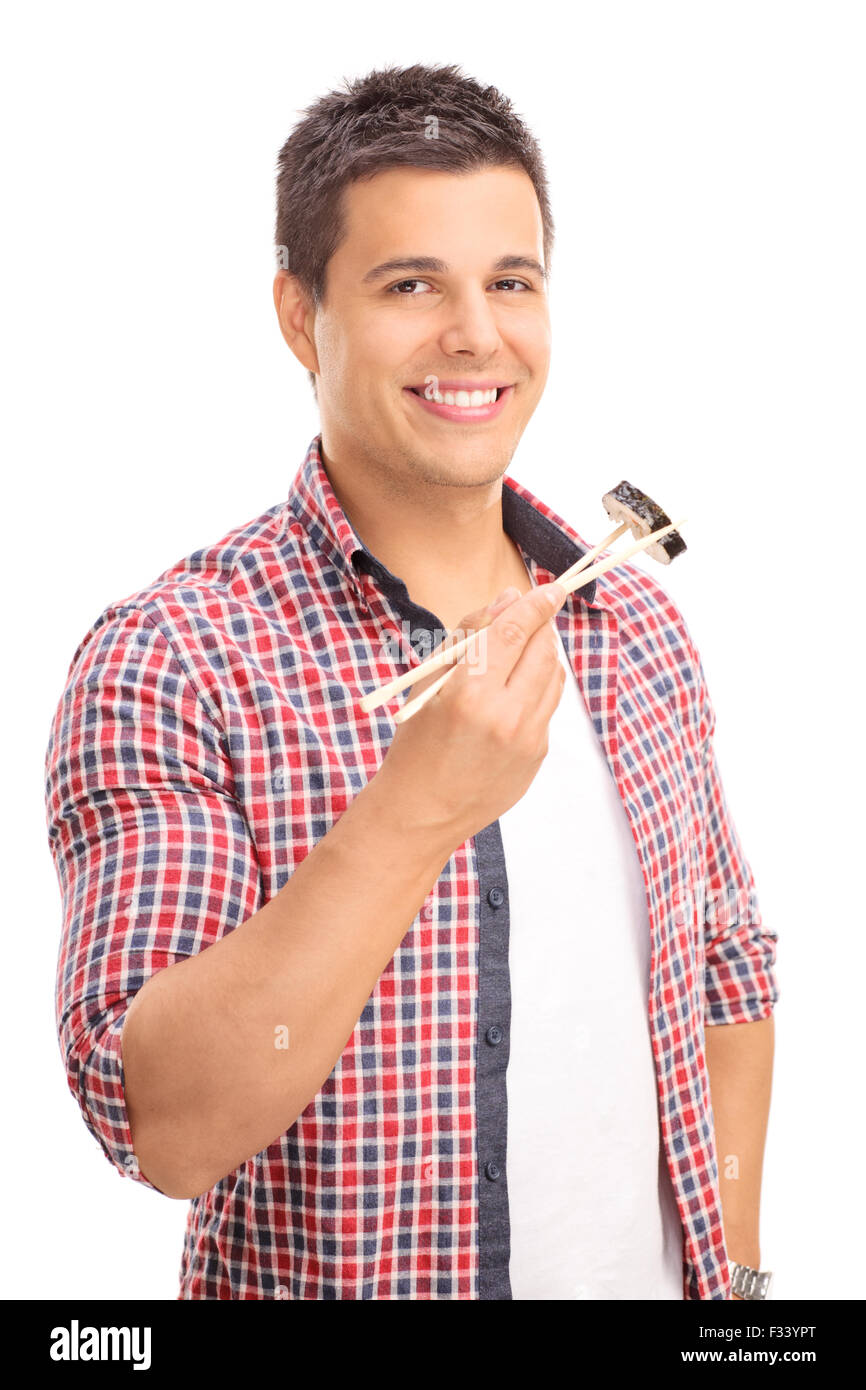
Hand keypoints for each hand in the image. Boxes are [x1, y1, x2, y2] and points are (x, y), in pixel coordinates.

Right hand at [375, 582, 568, 851]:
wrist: (421, 811)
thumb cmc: (415, 742)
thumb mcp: (428, 681)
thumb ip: (469, 635)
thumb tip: (508, 599)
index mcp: (470, 694)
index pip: (515, 632)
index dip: (537, 604)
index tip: (551, 587)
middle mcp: (506, 717)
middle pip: (544, 651)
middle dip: (542, 626)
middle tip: (533, 614)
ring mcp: (527, 740)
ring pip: (554, 678)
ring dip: (543, 655)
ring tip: (520, 651)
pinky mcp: (538, 757)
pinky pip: (548, 707)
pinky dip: (538, 688)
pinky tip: (514, 691)